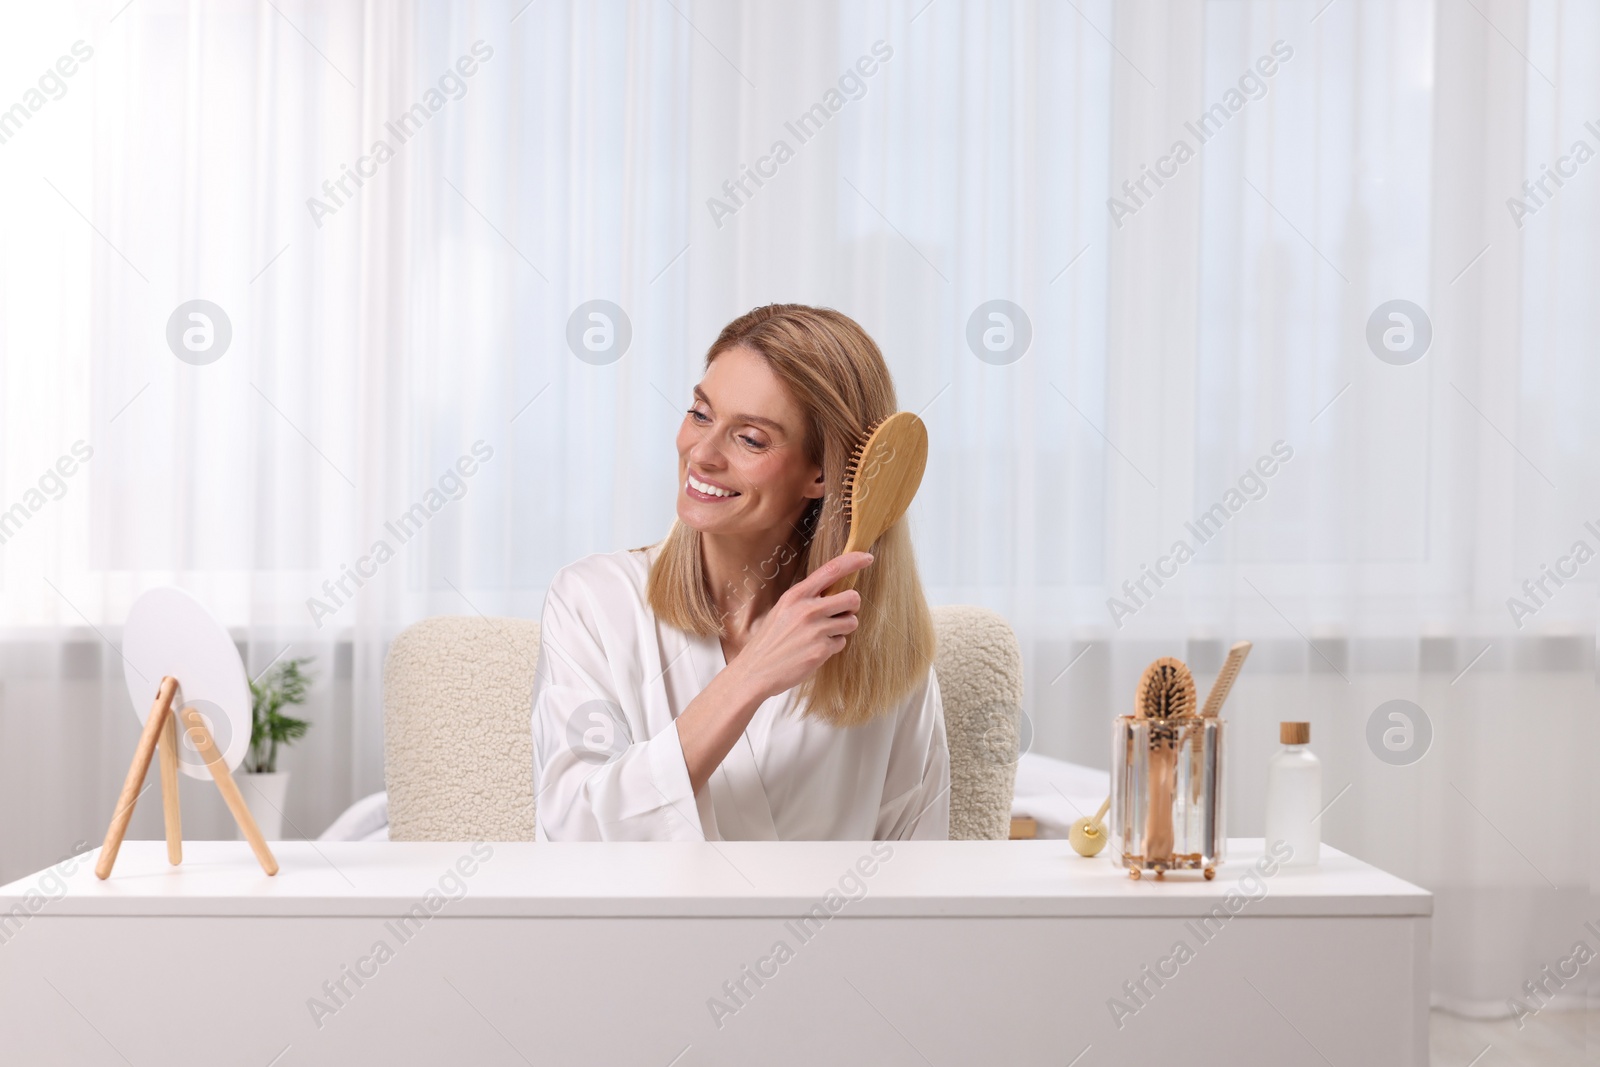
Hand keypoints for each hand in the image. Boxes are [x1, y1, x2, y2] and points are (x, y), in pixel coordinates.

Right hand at [727, 551, 872, 700]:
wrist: (755, 670)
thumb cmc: (770, 640)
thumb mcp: (783, 609)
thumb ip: (806, 599)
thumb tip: (834, 591)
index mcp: (796, 595)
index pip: (832, 570)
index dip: (854, 561)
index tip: (868, 557)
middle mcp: (808, 609)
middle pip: (852, 597)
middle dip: (851, 606)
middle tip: (839, 614)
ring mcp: (816, 630)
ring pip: (851, 621)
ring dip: (843, 628)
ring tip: (823, 634)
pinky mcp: (822, 650)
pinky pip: (842, 642)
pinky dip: (832, 646)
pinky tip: (815, 649)